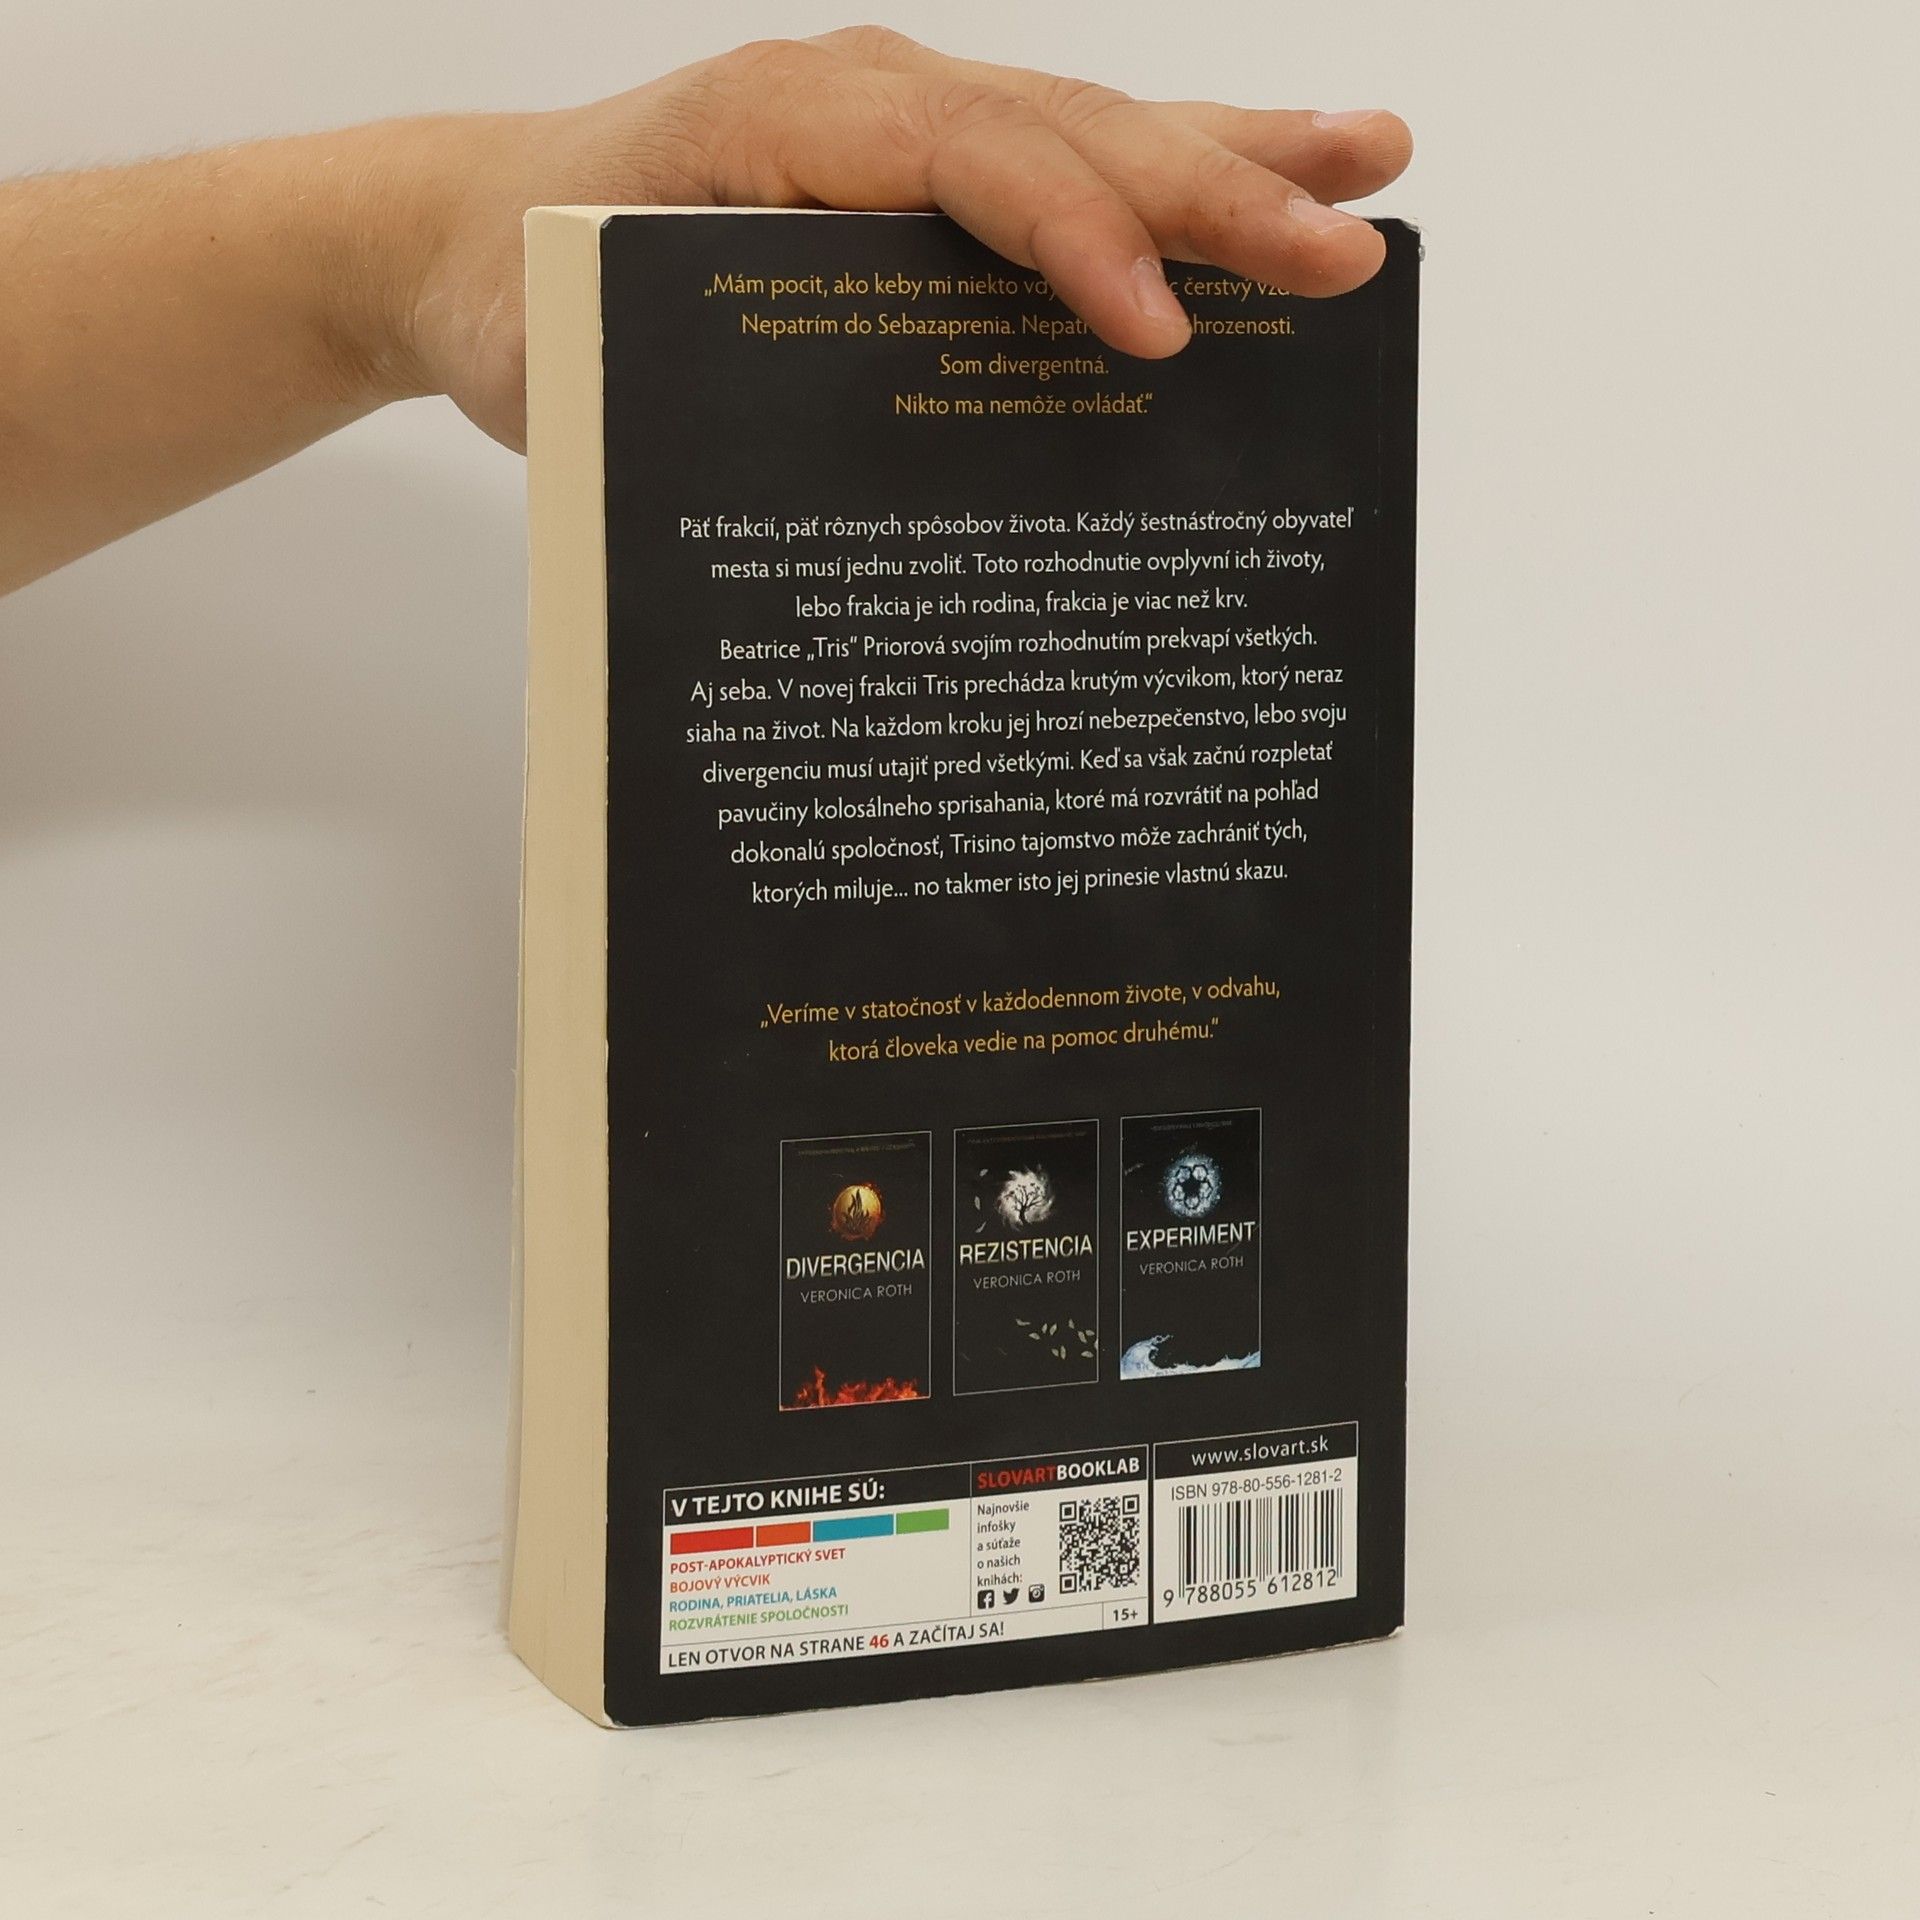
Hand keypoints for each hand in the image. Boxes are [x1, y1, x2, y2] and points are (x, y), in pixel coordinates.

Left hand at [373, 25, 1412, 449]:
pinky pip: (1063, 153)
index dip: (1070, 239)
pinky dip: (1169, 162)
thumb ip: (721, 377)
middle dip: (1212, 192)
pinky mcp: (920, 163)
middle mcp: (865, 99)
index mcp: (786, 123)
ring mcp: (903, 119)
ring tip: (1366, 170)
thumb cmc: (531, 300)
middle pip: (1066, 132)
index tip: (1155, 327)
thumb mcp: (602, 342)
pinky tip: (1271, 158)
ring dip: (1233, 151)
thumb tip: (865, 495)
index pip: (965, 167)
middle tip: (1342, 256)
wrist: (472, 236)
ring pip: (1090, 126)